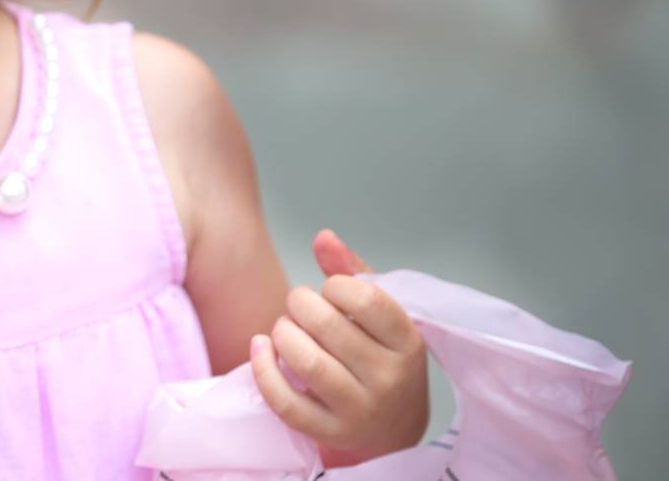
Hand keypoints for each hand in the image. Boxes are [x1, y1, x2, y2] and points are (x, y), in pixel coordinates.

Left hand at [248, 229, 428, 466]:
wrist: (392, 428)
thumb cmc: (380, 356)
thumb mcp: (380, 315)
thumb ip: (351, 271)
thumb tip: (323, 236)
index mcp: (407, 343)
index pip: (366, 300)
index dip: (335, 285)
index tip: (329, 290)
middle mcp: (389, 379)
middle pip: (327, 326)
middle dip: (299, 304)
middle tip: (298, 306)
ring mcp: (360, 410)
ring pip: (306, 363)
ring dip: (283, 334)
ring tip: (285, 328)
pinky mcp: (330, 432)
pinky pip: (286, 402)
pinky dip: (264, 370)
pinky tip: (260, 348)